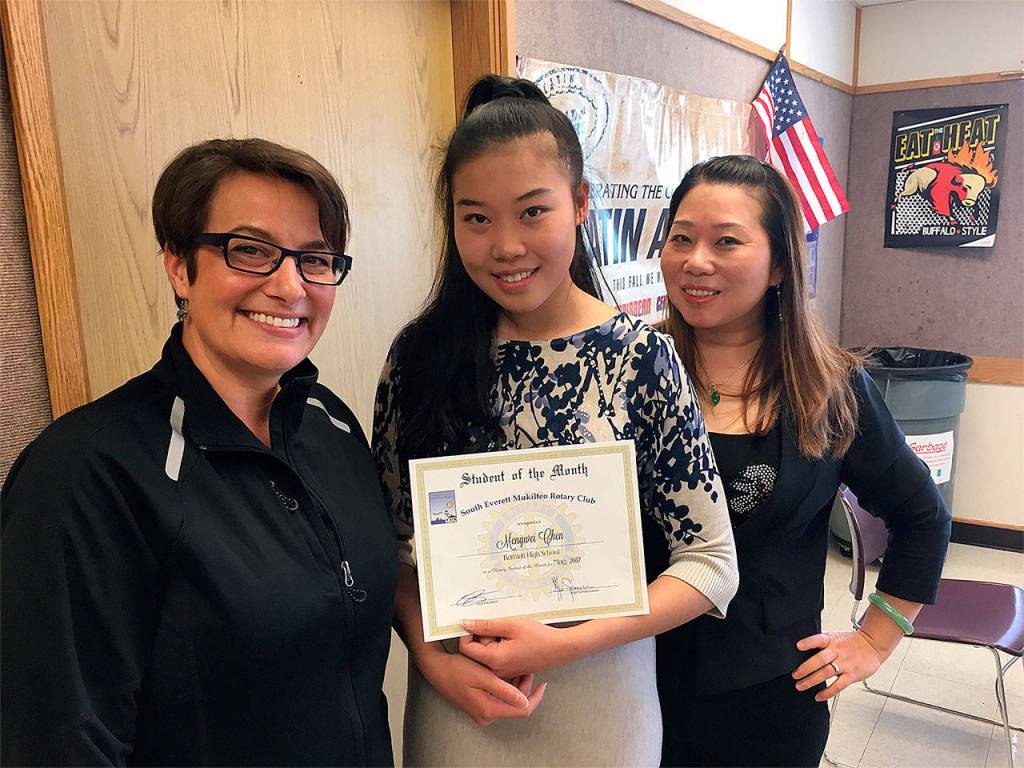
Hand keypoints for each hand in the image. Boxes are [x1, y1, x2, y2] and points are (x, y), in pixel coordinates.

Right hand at [417, 644, 546, 725]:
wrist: (436, 669)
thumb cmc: (457, 669)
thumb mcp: (483, 676)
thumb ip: (504, 690)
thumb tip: (524, 701)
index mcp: (489, 709)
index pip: (522, 709)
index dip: (535, 696)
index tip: (543, 684)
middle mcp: (486, 715)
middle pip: (515, 704)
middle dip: (523, 686)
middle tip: (526, 667)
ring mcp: (482, 711)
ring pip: (508, 700)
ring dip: (514, 684)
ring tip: (515, 666)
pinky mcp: (479, 705)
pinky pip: (499, 697)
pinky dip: (504, 685)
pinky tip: (504, 671)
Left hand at [460, 618, 570, 678]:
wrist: (561, 649)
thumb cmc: (539, 636)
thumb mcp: (510, 625)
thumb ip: (485, 625)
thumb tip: (465, 624)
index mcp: (494, 659)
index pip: (467, 649)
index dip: (467, 634)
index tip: (477, 623)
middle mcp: (497, 670)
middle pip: (478, 651)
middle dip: (486, 636)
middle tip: (504, 629)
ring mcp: (504, 673)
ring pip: (488, 654)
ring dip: (494, 642)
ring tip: (511, 636)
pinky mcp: (510, 671)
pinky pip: (497, 659)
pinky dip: (502, 648)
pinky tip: (514, 643)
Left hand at [792, 630, 888, 700]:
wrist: (872, 645)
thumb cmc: (851, 642)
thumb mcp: (835, 637)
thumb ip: (821, 644)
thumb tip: (802, 652)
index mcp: (831, 640)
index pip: (818, 639)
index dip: (808, 642)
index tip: (798, 646)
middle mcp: (837, 652)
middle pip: (820, 659)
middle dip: (805, 668)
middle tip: (795, 675)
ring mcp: (845, 664)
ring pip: (826, 673)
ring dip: (812, 681)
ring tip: (801, 686)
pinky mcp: (852, 675)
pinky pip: (838, 685)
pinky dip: (827, 692)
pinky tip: (818, 696)